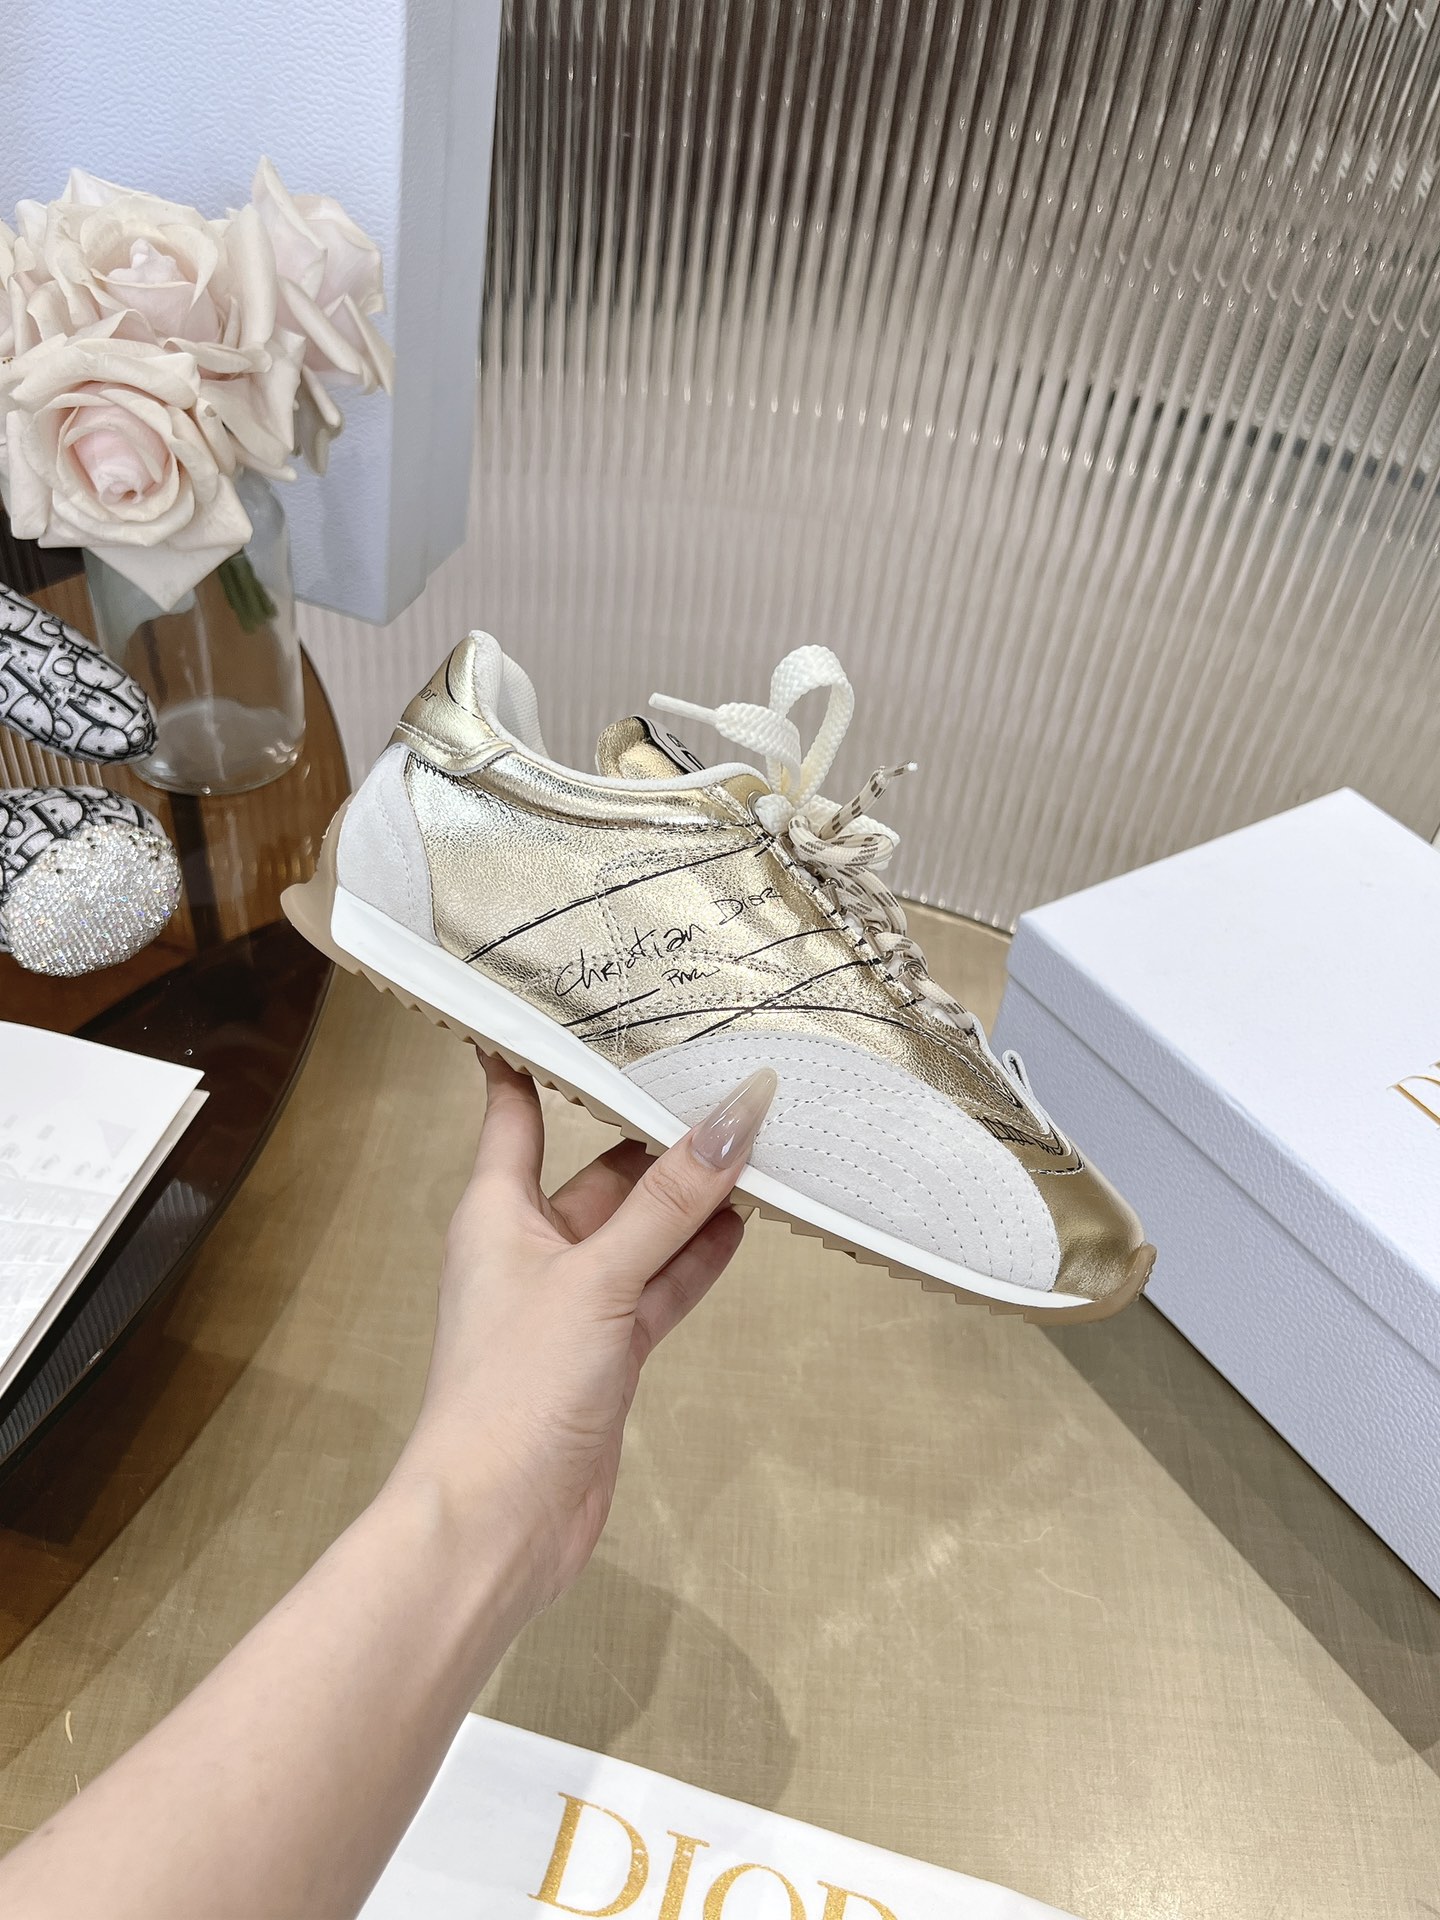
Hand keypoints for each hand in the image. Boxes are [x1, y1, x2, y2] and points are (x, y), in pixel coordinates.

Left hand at [398, 1052, 776, 1608]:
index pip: (515, 1108)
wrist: (497, 1526)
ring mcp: (572, 1300)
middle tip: (716, 1071)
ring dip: (689, 1195)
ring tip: (753, 1140)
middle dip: (653, 1129)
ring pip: (639, 1227)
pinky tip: (743, 1223)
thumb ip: (670, 1201)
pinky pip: (659, 1283)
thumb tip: (736, 1114)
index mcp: (495, 1211)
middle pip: (598, 1166)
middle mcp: (529, 1246)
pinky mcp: (607, 1350)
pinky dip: (697, 1257)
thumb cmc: (511, 1392)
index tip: (571, 1000)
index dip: (535, 1054)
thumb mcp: (598, 1279)